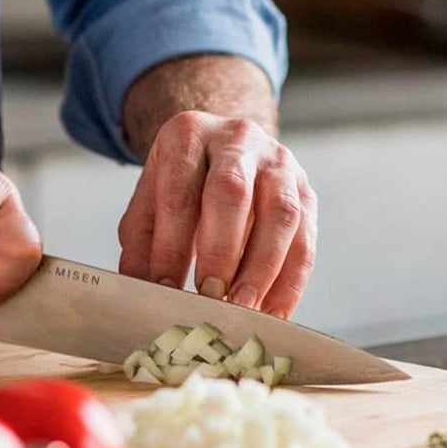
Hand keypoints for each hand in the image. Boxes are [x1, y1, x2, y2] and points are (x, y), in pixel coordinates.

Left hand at [118, 111, 316, 318]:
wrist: (222, 147)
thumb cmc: (183, 181)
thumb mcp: (150, 199)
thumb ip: (141, 242)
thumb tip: (141, 288)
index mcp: (188, 135)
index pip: (179, 191)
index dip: (172, 244)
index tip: (165, 289)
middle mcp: (238, 140)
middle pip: (232, 192)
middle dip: (220, 251)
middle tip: (208, 296)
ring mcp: (279, 163)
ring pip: (280, 214)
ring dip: (261, 268)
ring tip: (241, 308)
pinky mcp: (306, 192)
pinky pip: (305, 239)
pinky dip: (290, 282)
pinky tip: (272, 312)